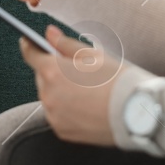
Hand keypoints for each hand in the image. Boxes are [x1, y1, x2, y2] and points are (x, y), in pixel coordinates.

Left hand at [19, 24, 118, 145]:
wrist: (136, 113)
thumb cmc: (117, 80)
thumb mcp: (93, 55)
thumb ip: (65, 44)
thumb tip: (49, 33)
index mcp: (52, 71)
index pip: (31, 54)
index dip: (29, 45)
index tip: (28, 41)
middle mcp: (48, 94)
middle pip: (42, 77)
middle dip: (53, 72)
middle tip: (76, 71)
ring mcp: (54, 115)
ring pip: (50, 97)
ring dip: (60, 91)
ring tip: (85, 90)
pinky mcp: (62, 131)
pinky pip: (58, 115)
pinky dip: (66, 109)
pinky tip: (86, 105)